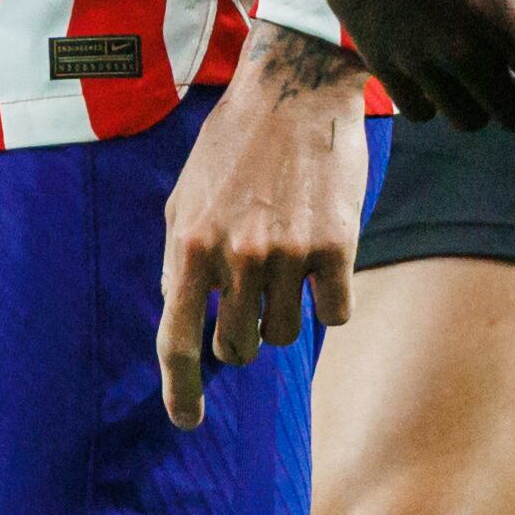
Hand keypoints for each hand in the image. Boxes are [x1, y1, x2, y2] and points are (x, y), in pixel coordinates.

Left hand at [156, 31, 371, 427]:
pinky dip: (327, 299)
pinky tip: (321, 259)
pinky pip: (333, 314)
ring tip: (284, 261)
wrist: (293, 93)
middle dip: (239, 337)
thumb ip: (181, 261)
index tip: (185, 421)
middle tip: (249, 300)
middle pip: (237, 348)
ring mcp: (289, 254)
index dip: (180, 390)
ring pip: (285, 335)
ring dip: (283, 314)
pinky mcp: (337, 248)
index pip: (176, 340)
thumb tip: (185, 322)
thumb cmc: (232, 149)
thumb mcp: (185, 199)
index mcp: (190, 244)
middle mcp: (237, 256)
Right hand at [303, 0, 514, 134]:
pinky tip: (439, 74)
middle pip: (513, 116)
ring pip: (467, 118)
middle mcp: (465, 48)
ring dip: (482, 105)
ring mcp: (421, 58)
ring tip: (481, 78)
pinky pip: (420, 110)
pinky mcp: (384, 60)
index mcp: (505, 14)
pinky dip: (437, 101)